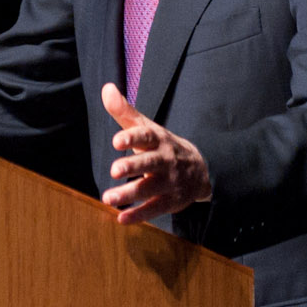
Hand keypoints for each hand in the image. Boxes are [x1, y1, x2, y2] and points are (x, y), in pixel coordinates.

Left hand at [100, 82, 211, 224]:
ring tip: (107, 198)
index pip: (145, 136)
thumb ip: (125, 111)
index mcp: (158, 139)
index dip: (132, 138)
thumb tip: (106, 88)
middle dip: (133, 166)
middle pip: (149, 162)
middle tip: (114, 170)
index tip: (116, 141)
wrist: (201, 168)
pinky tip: (121, 218)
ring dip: (129, 194)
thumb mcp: (147, 127)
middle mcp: (165, 159)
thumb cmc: (162, 145)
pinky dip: (139, 215)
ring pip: (150, 188)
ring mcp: (170, 181)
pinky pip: (155, 208)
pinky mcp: (171, 201)